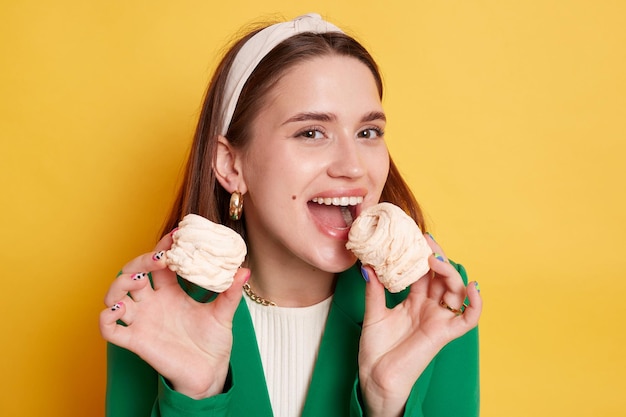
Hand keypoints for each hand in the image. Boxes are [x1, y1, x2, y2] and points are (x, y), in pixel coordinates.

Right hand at [99, 233, 249, 398]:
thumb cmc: (213, 342)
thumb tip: (244, 270)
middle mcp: (153, 302)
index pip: (160, 262)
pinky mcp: (136, 341)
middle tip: (160, 259)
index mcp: (171, 291)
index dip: (164, 248)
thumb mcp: (224, 314)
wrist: (209, 373)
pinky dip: (106, 318)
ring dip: (119, 284)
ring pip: (116, 296)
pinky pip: (110, 330)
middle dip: (141, 261)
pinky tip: (118, 310)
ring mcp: (142, 320)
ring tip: (137, 280)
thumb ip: (231, 292)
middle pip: (133, 273)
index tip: (177, 236)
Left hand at [358, 234, 481, 416]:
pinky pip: (469, 318)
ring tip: (434, 260)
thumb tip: (367, 265)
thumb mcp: (373, 313)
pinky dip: (476, 303)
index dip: (422, 255)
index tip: (414, 236)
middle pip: (441, 276)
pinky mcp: (445, 333)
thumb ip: (374, 290)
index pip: (423, 272)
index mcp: (414, 301)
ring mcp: (439, 319)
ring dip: (449, 272)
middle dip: (436, 256)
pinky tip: (473, 286)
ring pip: (455, 290)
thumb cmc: (375, 348)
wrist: (376, 375)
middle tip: (425, 240)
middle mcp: (429, 307)